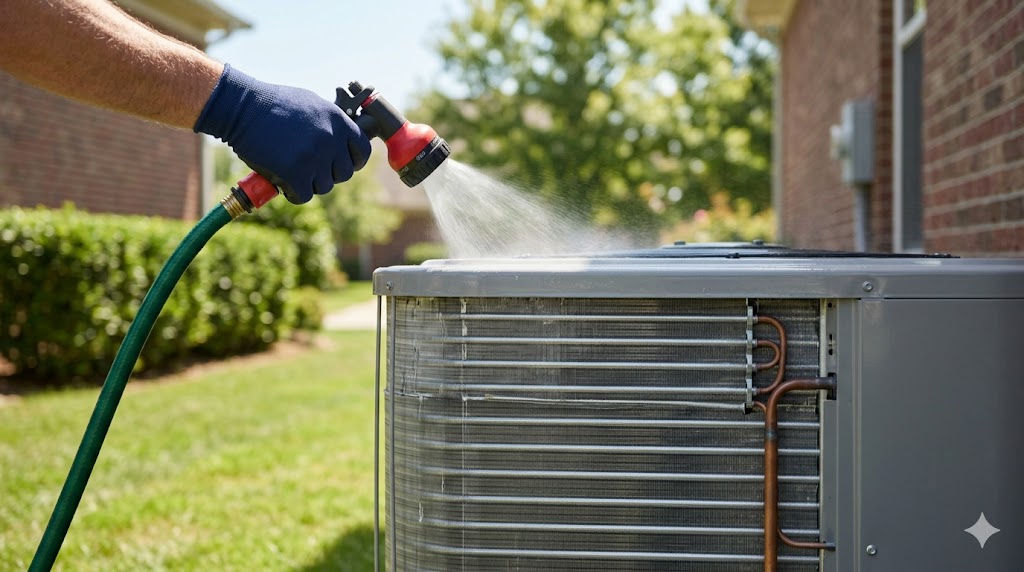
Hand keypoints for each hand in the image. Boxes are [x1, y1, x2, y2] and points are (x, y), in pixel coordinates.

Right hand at [194, 64, 370, 203]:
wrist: (241, 107)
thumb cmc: (272, 104)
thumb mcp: (311, 104)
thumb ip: (330, 123)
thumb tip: (343, 142)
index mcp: (338, 121)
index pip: (362, 151)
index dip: (353, 162)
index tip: (339, 165)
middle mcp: (331, 139)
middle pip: (344, 174)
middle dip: (328, 175)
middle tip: (309, 170)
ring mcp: (314, 156)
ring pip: (324, 186)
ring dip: (308, 183)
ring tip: (291, 171)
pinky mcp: (295, 173)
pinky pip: (304, 196)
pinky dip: (293, 193)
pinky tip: (283, 183)